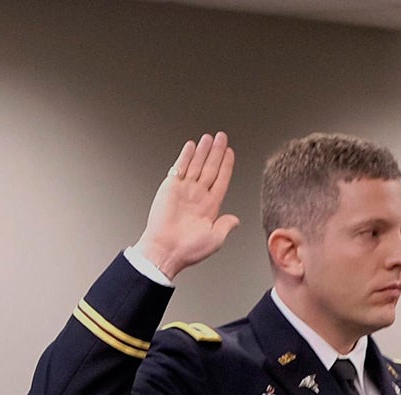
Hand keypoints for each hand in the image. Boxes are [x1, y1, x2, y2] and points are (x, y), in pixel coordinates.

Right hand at [136, 133, 239, 279]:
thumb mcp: (215, 239)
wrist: (165, 251)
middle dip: (217, 152)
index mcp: (210, 207)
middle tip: (222, 137)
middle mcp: (197, 196)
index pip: (221, 180)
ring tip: (209, 138)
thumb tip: (235, 220)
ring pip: (197, 164)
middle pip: (211, 168)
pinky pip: (180, 167)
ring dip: (203, 150)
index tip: (230, 153)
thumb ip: (226, 226)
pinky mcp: (170, 187)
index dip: (227, 165)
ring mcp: (184, 190)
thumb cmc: (187, 250)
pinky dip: (186, 155)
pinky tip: (191, 146)